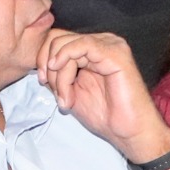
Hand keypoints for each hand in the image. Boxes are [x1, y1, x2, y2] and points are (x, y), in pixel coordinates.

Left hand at [36, 29, 169, 160]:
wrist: (127, 132)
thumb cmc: (104, 115)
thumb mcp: (70, 90)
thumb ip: (57, 73)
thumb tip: (41, 63)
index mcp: (91, 48)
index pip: (56, 38)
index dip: (42, 58)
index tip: (43, 83)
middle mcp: (101, 41)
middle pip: (57, 37)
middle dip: (48, 66)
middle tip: (55, 92)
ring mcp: (110, 44)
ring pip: (66, 44)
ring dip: (59, 74)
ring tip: (66, 98)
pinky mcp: (115, 52)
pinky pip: (82, 46)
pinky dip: (67, 65)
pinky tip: (66, 84)